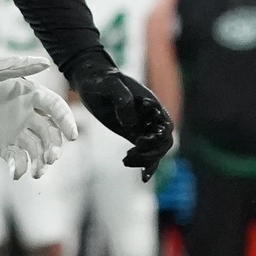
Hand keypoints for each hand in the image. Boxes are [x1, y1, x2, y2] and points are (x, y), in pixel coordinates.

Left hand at [0, 48, 76, 178]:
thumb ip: (17, 66)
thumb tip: (45, 63)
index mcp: (28, 92)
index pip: (54, 107)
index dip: (66, 120)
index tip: (72, 136)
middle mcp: (25, 111)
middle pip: (50, 132)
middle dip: (55, 146)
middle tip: (51, 159)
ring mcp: (14, 128)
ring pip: (36, 147)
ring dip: (41, 161)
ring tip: (37, 173)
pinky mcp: (0, 141)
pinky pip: (15, 156)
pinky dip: (19, 166)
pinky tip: (16, 174)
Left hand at [65, 48, 172, 176]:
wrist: (89, 78)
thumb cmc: (100, 78)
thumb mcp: (109, 84)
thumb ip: (121, 99)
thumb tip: (130, 123)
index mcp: (151, 103)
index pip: (166, 126)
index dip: (157, 137)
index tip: (138, 141)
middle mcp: (150, 116)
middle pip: (163, 141)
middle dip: (151, 153)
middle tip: (129, 156)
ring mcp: (142, 125)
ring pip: (155, 149)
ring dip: (145, 159)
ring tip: (125, 161)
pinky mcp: (131, 132)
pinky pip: (144, 151)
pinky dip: (145, 164)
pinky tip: (142, 177)